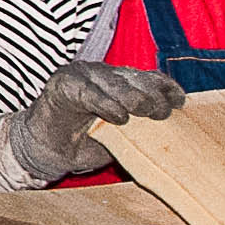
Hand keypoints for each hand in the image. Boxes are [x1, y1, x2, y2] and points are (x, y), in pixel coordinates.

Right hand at [15, 61, 186, 180]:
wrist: (44, 151)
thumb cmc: (83, 144)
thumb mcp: (120, 137)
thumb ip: (141, 129)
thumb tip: (172, 133)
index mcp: (118, 82)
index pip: (147, 77)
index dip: (165, 87)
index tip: (180, 101)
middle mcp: (101, 74)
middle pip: (134, 77)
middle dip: (152, 94)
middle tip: (161, 112)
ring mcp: (81, 76)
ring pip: (114, 81)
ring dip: (133, 96)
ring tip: (144, 112)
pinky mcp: (62, 85)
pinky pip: (89, 92)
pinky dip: (106, 104)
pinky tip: (119, 117)